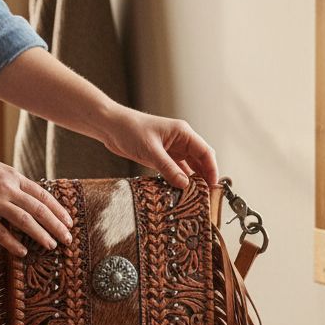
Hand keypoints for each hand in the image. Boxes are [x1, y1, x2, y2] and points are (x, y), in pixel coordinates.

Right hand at [0, 144, 72, 256]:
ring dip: (40, 234)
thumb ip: (12, 183)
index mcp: (12, 176)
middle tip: (68, 239)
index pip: (43, 195)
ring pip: (24, 220)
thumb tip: (27, 196)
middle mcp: (6, 188)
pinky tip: (22, 252)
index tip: (69, 221)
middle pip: (39, 209)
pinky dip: (13, 243)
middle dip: (56, 225)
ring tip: (51, 246)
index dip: (58, 210)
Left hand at [101, 107, 218, 187]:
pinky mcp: (162, 157)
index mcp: (183, 133)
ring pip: (189, 167)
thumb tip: (185, 184)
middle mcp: (180, 141)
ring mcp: (171, 149)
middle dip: (204, 177)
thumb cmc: (130, 130)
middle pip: (200, 161)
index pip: (205, 152)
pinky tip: (180, 192)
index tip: (214, 186)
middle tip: (207, 196)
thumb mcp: (150, 151)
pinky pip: (175, 170)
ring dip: (192, 180)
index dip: (212, 169)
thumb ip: (168, 168)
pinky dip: (179, 180)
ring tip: (195, 197)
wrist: (111, 127)